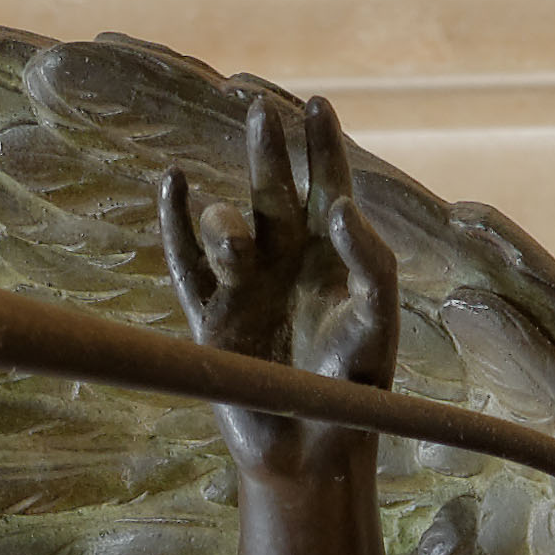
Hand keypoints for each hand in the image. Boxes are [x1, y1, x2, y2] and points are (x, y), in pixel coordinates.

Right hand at [161, 83, 397, 474]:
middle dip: (266, 150)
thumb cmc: (357, 387)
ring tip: (236, 244)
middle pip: (271, 189)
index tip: (319, 105)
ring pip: (227, 228)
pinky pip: (184, 262)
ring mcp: (244, 285)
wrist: (311, 450)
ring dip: (226, 225)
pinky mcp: (210, 315)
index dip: (321, 145)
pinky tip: (175, 185)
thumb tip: (341, 206)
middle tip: (258, 108)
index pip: (326, 185)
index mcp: (330, 256)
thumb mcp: (378, 319)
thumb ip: (370, 260)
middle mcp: (285, 260)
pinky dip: (176, 223)